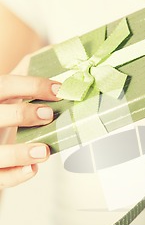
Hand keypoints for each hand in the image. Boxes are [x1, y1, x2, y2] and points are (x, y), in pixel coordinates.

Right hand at [0, 65, 60, 188]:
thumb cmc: (3, 108)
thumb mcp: (10, 90)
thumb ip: (29, 71)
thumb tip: (58, 50)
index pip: (4, 85)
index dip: (31, 86)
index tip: (59, 90)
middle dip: (22, 114)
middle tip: (49, 115)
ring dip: (18, 152)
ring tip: (44, 151)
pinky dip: (15, 175)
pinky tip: (32, 169)